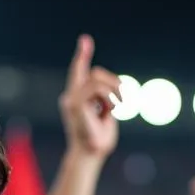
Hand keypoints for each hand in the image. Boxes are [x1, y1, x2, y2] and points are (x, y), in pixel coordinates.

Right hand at [58, 35, 120, 158]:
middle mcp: (70, 97)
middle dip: (113, 82)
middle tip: (124, 98)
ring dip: (112, 90)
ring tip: (117, 106)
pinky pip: (96, 87)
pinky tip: (111, 110)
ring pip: (96, 77)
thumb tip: (116, 91)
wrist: (89, 155)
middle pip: (94, 72)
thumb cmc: (98, 141)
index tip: (85, 40)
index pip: (78, 72)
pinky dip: (108, 97)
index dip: (82, 56)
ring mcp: (70, 99)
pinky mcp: (75, 104)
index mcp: (76, 99)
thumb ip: (105, 102)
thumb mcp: (105, 116)